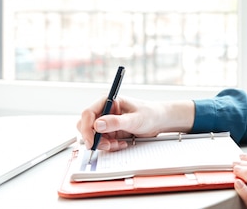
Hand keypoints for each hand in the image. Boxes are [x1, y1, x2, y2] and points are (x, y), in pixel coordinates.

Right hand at [76, 96, 194, 151]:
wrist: (159, 121)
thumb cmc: (150, 114)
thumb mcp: (134, 119)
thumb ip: (116, 122)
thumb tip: (97, 125)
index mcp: (108, 101)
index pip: (88, 113)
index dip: (87, 128)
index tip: (91, 141)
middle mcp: (105, 111)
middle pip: (87, 125)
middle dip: (94, 138)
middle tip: (106, 145)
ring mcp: (107, 122)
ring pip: (93, 135)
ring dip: (103, 143)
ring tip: (117, 144)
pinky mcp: (110, 131)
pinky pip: (102, 141)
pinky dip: (109, 145)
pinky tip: (121, 144)